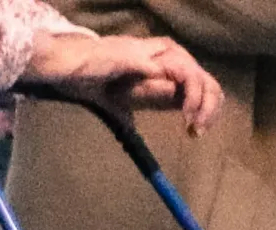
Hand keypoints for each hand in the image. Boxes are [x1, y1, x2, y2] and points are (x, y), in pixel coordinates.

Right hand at [25, 33, 223, 133]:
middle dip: (209, 103)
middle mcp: (158, 54)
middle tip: (200, 130)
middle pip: (201, 73)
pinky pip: (179, 72)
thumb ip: (128, 111)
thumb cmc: (85, 80)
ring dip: (201, 101)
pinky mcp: (144, 57)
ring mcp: (151, 53)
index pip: (195, 77)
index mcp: (155, 64)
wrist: (65, 67)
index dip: (204, 102)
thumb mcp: (115, 102)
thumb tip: (134, 131)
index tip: (196, 129)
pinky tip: (186, 113)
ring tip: (194, 124)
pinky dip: (189, 93)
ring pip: (194, 71)